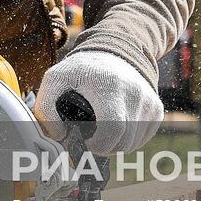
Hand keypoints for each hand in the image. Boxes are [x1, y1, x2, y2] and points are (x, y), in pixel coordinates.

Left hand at [33, 50, 163, 155]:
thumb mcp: (55, 79)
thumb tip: (59, 136)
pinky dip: (126, 140)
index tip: (84, 140)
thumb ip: (44, 108)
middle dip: (103, 147)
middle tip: (89, 139)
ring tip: (100, 130)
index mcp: (109, 85)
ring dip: (114, 145)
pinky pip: (141, 139)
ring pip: (133, 144)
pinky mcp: (156, 109)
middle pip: (123, 142)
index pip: (111, 129)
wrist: (114, 53)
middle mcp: (134, 93)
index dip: (96, 144)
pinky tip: (114, 126)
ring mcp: (148, 101)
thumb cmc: (82, 70)